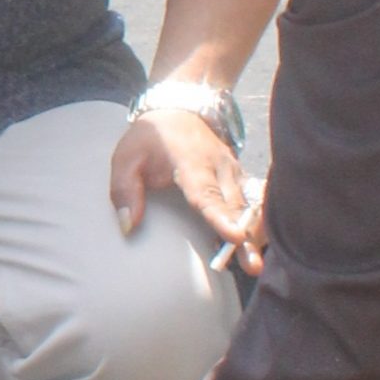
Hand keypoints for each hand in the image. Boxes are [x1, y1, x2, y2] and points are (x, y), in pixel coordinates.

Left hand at [109, 109, 260, 273]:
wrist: (178, 111)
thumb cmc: (150, 138)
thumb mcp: (126, 157)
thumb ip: (125, 190)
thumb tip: (128, 226)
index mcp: (191, 162)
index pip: (207, 194)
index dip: (220, 218)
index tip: (235, 237)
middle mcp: (220, 168)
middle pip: (235, 208)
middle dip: (246, 238)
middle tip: (253, 268)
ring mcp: (234, 172)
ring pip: (248, 208)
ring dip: (254, 236)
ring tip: (255, 265)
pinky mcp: (240, 179)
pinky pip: (251, 204)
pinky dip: (254, 225)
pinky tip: (252, 249)